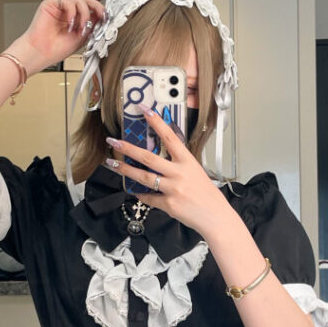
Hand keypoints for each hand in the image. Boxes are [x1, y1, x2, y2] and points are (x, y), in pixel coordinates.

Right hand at [24, 0, 112, 67]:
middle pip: (89, 1)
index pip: (91, 5)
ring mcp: (62, 7)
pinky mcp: (52, 3)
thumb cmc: (58, 49)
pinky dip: (72, 13)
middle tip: (103, 16)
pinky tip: (70, 24)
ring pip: (81, 1)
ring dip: (85, 15)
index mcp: (79, 19)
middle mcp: (71, 12)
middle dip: (98, 8)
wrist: (42, 52)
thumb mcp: (82, 37)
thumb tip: (104, 15)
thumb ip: (92, 25)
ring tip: (81, 29)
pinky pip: (68, 2)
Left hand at [105, 105, 230, 235]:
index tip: (145, 110)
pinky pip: (149, 197)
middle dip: (128, 148)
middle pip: (149, 157)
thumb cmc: (206, 194)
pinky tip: (135, 191)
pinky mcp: (168, 204)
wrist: (215, 216)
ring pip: (143, 177)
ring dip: (125, 170)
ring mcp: (173, 189)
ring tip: (112, 164)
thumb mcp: (195, 172)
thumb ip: (178, 165)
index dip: (156, 123)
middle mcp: (179, 173)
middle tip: (114, 142)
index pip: (170, 137)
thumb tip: (158, 160)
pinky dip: (141, 194)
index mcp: (187, 161)